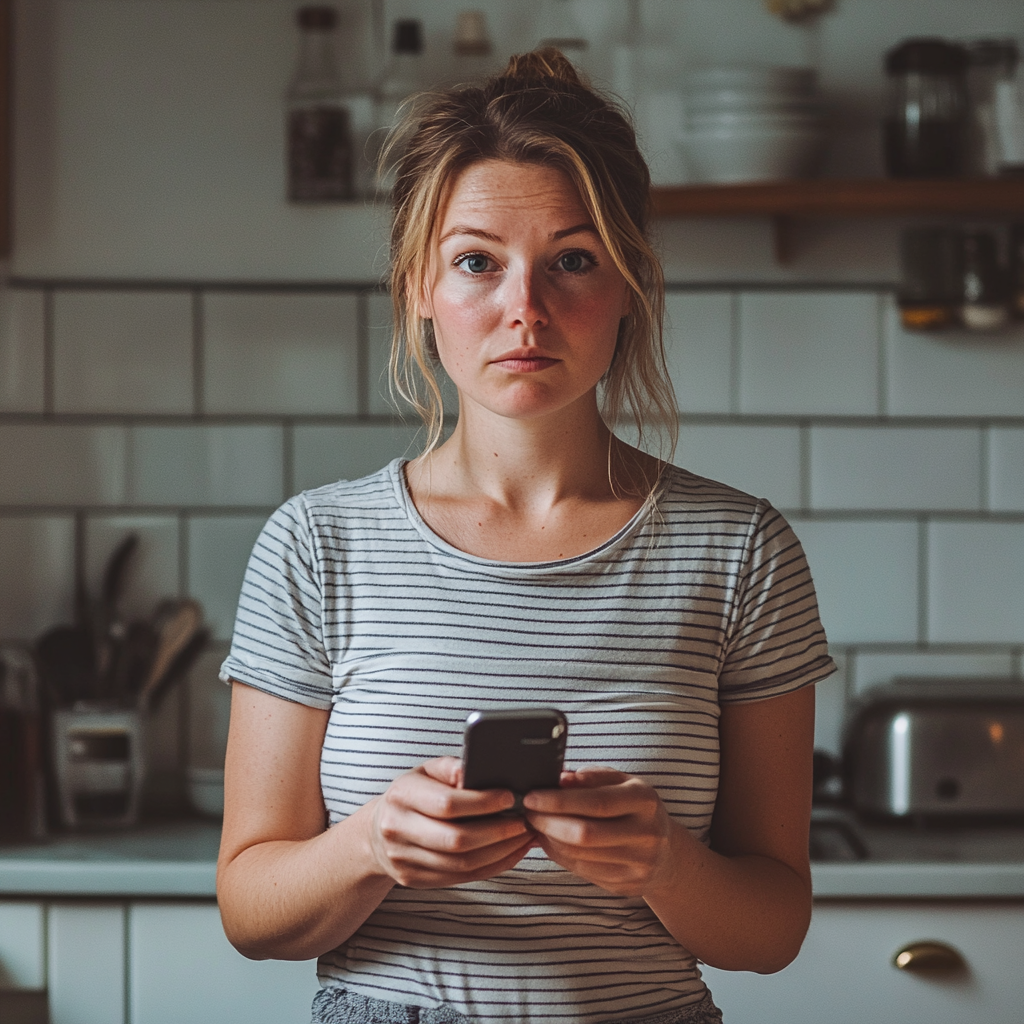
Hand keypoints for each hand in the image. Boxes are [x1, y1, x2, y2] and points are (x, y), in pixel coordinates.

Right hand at [368, 757, 534, 888]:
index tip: (510, 797)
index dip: (483, 802)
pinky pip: (461, 878)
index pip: (447, 804)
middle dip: (498, 832)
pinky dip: (492, 867)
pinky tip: (510, 853)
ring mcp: (404, 859)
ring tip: (524, 837)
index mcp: (402, 795)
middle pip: (456, 839)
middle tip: (524, 820)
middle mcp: (398, 829)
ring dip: (500, 852)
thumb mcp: (426, 771)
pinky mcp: (414, 880)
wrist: (377, 833)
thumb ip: (451, 768)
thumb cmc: (412, 795)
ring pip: (461, 864)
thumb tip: (477, 771)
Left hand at [523, 767, 680, 896]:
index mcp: (645, 801)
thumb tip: (561, 778)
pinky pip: (583, 871)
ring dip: (550, 841)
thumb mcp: (623, 783)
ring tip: (536, 826)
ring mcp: (639, 864)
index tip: (532, 796)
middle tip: (528, 812)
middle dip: (549, 823)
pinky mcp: (627, 885)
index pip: (597, 802)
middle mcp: (646, 834)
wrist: (667, 853)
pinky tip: (550, 843)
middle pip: (586, 834)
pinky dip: (559, 856)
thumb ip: (593, 777)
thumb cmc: (636, 809)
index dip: (559, 801)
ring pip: (580, 856)